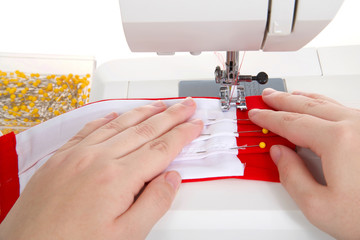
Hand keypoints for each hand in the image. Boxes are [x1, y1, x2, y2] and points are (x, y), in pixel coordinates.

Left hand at [0, 98, 202, 239]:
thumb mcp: (126, 236)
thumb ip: (154, 203)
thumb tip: (172, 179)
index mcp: (117, 177)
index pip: (161, 148)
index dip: (182, 134)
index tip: (195, 124)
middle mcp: (97, 159)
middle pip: (144, 130)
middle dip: (170, 115)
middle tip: (185, 105)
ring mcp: (76, 156)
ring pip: (119, 125)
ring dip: (143, 112)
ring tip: (160, 104)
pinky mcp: (59, 158)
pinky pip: (88, 130)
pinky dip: (106, 119)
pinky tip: (115, 115)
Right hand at [248, 88, 359, 238]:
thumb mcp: (319, 206)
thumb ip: (292, 177)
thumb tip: (279, 154)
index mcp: (339, 140)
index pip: (292, 123)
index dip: (269, 118)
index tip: (256, 115)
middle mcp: (356, 126)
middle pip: (308, 106)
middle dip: (283, 101)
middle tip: (267, 97)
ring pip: (327, 104)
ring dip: (302, 100)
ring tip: (286, 97)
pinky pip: (341, 110)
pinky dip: (322, 105)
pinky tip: (316, 106)